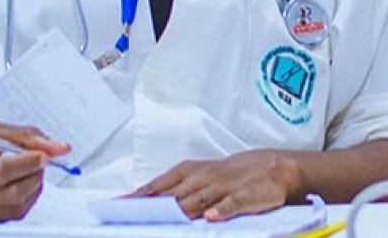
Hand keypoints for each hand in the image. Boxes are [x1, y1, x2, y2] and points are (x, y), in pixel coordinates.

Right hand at [0, 122, 70, 221]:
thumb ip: (21, 136)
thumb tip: (58, 147)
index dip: (27, 164)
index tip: (46, 154)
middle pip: (11, 194)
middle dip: (36, 176)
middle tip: (41, 159)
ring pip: (15, 208)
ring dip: (33, 188)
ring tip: (29, 169)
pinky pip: (9, 216)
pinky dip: (23, 199)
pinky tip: (19, 183)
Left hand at [130, 150, 303, 221]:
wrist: (271, 167)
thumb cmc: (227, 175)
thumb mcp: (198, 177)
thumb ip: (173, 190)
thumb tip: (142, 202)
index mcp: (188, 172)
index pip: (157, 187)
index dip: (137, 199)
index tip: (115, 208)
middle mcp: (202, 178)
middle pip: (173, 194)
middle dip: (152, 206)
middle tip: (130, 217)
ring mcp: (224, 186)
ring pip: (199, 199)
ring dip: (181, 209)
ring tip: (165, 219)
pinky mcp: (245, 195)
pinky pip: (232, 203)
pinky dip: (221, 210)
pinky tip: (210, 218)